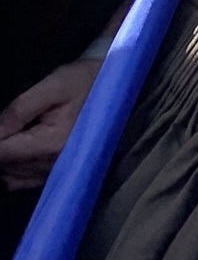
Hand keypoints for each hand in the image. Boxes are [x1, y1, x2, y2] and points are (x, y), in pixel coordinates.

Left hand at [0, 58, 99, 190]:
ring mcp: (55, 173)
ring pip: (9, 175)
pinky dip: (14, 167)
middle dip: (1, 145)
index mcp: (51, 144)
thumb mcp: (54, 85)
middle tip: (12, 122)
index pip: (1, 152)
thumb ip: (18, 110)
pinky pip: (21, 180)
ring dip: (7, 156)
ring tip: (17, 132)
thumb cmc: (88, 82)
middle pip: (4, 165)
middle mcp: (53, 165)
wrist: (120, 88)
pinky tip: (21, 147)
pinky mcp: (57, 174)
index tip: (4, 122)